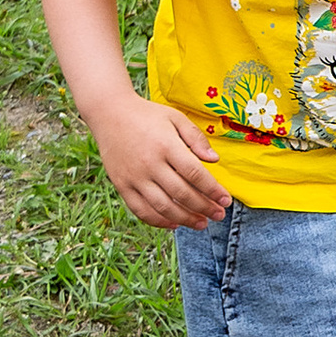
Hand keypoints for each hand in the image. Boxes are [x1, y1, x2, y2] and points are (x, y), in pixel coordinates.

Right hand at [93, 93, 227, 229]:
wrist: (109, 113)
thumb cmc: (147, 115)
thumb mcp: (175, 118)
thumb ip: (196, 138)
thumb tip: (215, 160)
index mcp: (166, 145)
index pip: (195, 174)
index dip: (213, 190)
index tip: (226, 200)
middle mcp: (150, 164)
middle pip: (182, 194)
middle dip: (205, 208)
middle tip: (219, 215)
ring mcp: (134, 177)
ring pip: (163, 207)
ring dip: (185, 219)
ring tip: (202, 223)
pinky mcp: (122, 185)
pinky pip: (141, 210)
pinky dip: (159, 221)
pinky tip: (174, 224)